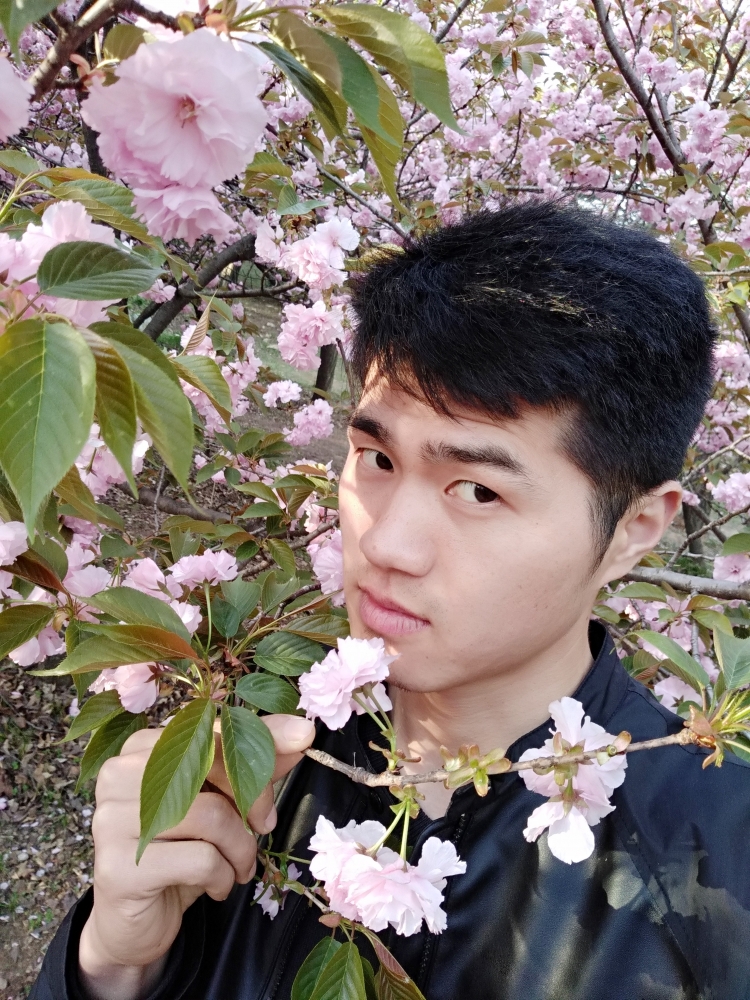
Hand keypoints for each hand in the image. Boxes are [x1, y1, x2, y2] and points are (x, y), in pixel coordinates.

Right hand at [78, 714, 314, 999]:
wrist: (134, 921)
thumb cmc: (179, 850)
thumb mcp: (220, 802)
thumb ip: (254, 763)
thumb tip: (302, 731)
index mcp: (140, 747)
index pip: (212, 731)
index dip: (259, 746)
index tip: (297, 750)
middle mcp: (118, 774)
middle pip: (212, 765)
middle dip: (254, 797)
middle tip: (264, 827)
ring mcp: (111, 820)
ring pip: (212, 816)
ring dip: (242, 848)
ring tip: (240, 866)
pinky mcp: (118, 867)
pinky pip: (201, 859)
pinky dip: (224, 876)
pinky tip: (218, 885)